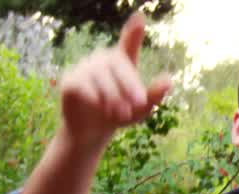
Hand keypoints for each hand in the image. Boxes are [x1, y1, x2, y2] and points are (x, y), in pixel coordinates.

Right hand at [58, 13, 171, 147]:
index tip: (140, 17)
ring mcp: (85, 67)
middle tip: (139, 104)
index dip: (133, 31)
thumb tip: (168, 80)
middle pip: (117, 63)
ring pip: (100, 76)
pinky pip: (83, 85)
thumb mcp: (141, 109)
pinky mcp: (70, 80)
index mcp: (123, 62)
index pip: (128, 42)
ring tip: (122, 114)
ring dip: (114, 96)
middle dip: (130, 84)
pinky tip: (101, 110)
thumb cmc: (121, 114)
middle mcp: (103, 59)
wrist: (94, 131)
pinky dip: (95, 99)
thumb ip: (155, 95)